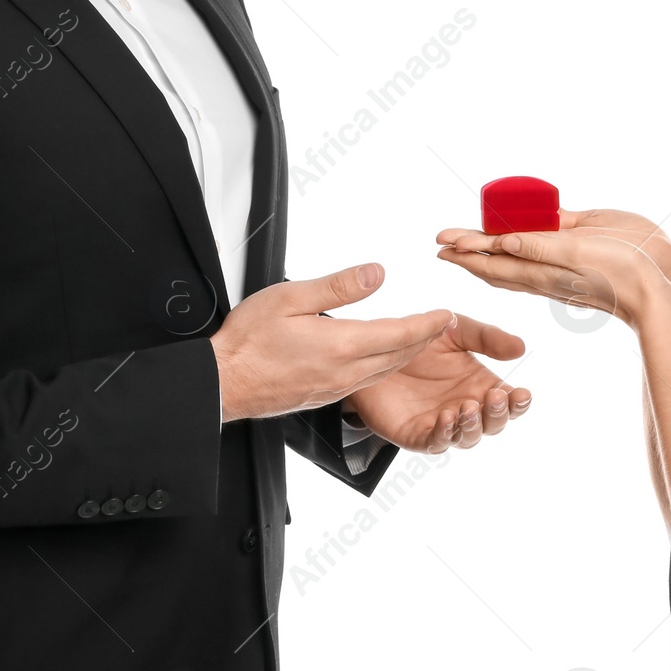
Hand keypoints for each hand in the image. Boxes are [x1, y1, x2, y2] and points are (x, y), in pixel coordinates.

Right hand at [210, 263, 453, 421]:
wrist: (224, 383)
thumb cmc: (248, 342)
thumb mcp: (291, 298)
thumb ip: (338, 286)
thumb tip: (375, 274)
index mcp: (341, 345)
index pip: (399, 333)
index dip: (427, 323)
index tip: (446, 314)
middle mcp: (344, 372)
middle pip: (399, 356)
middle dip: (425, 339)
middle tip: (444, 325)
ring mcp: (335, 388)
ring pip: (385, 371)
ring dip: (408, 354)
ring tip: (421, 339)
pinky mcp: (324, 397)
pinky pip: (366, 382)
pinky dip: (385, 367)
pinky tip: (382, 359)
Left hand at [344, 313, 530, 452]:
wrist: (376, 350)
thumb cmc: (420, 343)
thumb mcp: (456, 331)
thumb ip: (486, 337)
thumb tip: (520, 348)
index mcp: (480, 385)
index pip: (508, 401)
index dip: (519, 402)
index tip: (523, 394)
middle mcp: (466, 408)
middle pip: (492, 423)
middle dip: (497, 414)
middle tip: (495, 397)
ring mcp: (443, 423)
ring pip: (467, 437)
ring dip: (472, 426)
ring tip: (468, 408)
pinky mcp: (417, 434)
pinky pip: (435, 442)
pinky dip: (444, 434)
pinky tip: (446, 418)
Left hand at [435, 209, 670, 337]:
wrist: (662, 283)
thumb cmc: (624, 269)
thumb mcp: (579, 252)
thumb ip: (540, 246)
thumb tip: (500, 242)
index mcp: (540, 270)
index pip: (491, 260)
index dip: (465, 251)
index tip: (440, 243)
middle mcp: (546, 267)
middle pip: (497, 260)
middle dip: (468, 251)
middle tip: (442, 242)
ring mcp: (562, 259)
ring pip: (516, 253)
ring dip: (490, 245)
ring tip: (469, 239)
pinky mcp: (580, 248)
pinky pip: (541, 241)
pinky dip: (521, 236)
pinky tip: (518, 229)